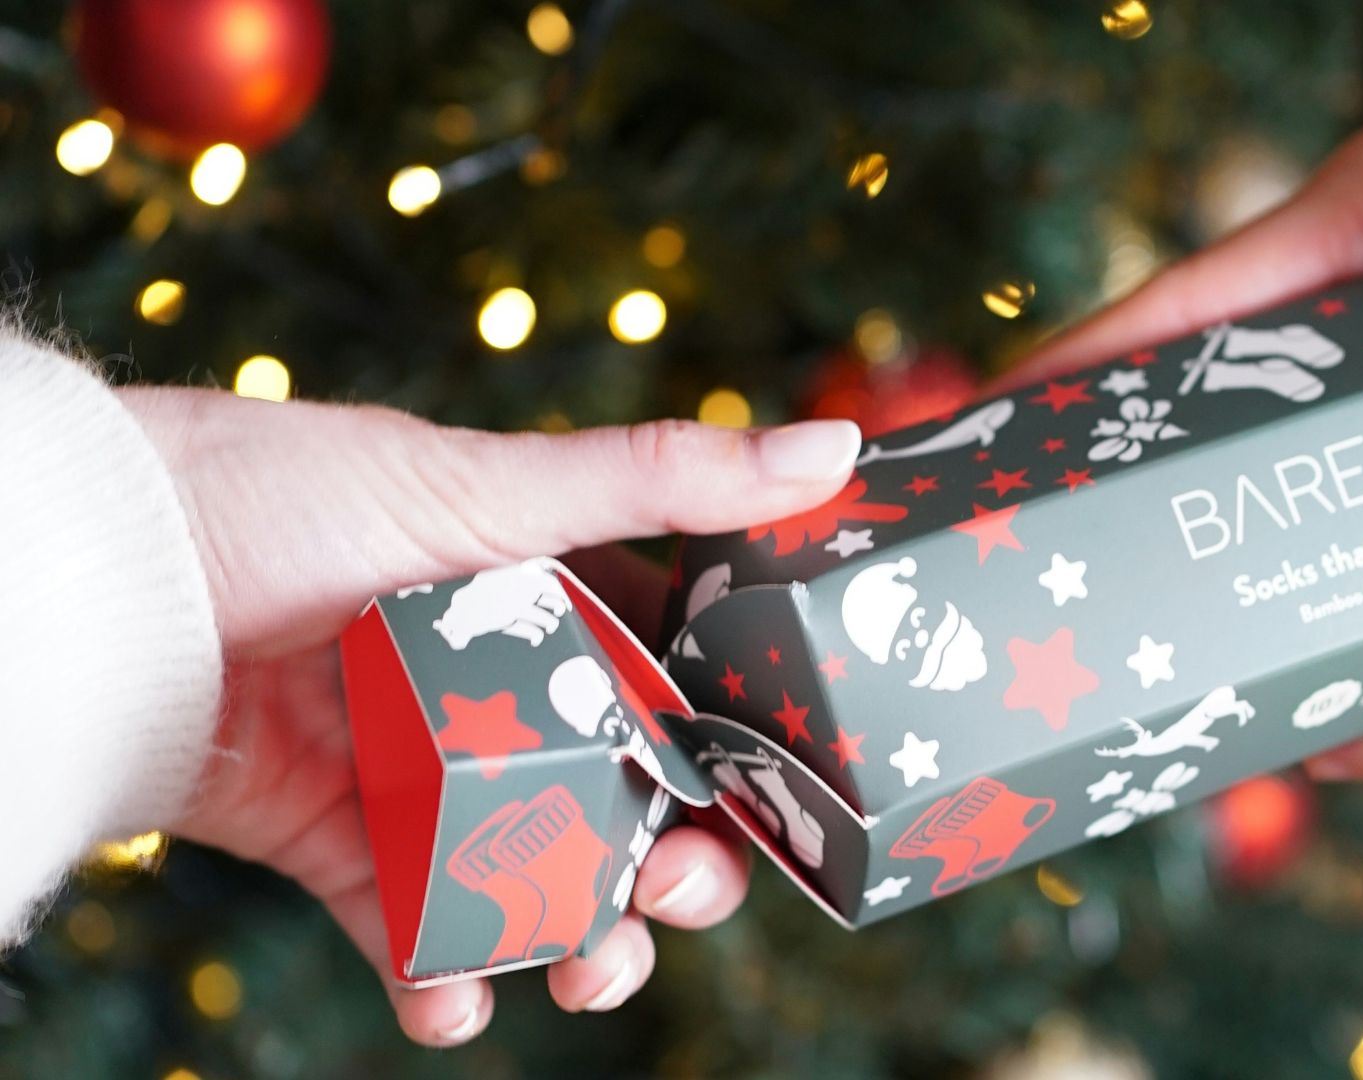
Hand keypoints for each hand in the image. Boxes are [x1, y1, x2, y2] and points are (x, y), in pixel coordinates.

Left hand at [120, 387, 860, 1044]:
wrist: (101, 577)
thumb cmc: (285, 497)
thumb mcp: (490, 486)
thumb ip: (664, 481)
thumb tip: (836, 445)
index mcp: (555, 609)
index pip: (684, 695)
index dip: (742, 756)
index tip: (785, 805)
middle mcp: (503, 699)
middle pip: (630, 809)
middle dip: (676, 872)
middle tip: (677, 892)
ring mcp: (430, 778)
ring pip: (544, 884)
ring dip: (584, 943)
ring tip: (589, 968)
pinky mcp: (344, 845)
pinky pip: (418, 934)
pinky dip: (447, 985)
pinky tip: (458, 1004)